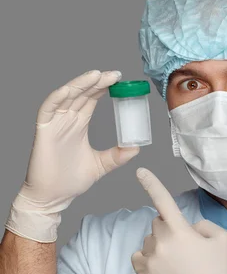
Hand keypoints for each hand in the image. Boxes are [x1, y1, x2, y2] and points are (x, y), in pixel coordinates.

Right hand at [5, 70, 139, 242]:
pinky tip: (68, 90)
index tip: (119, 80)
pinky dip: (56, 98)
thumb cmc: (70, 181)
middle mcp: (66, 120)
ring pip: (66, 97)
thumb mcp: (101, 165)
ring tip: (96, 75)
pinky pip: (47, 110)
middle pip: (81, 94)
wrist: (53, 198)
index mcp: (78, 125)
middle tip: (114, 75)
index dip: (102, 87)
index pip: (91, 99)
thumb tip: (136, 148)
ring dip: (80, 84)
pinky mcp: (44, 132)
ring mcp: (54, 124)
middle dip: (96, 82)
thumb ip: (117, 156)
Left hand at [131, 168, 226, 273]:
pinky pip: (139, 257)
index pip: (163, 201)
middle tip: (186, 247)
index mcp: (180, 230)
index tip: (140, 171)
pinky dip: (148, 258)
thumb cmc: (220, 272)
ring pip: (149, 240)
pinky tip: (163, 268)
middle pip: (158, 223)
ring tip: (178, 263)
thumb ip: (203, 225)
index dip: (151, 183)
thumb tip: (188, 229)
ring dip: (160, 245)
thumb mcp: (223, 238)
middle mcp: (161, 242)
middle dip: (169, 228)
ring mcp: (150, 260)